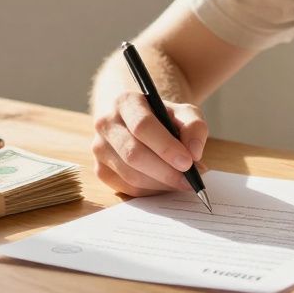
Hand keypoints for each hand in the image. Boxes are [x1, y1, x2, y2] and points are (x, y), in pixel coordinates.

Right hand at [91, 91, 208, 196]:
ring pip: (130, 175)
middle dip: (165, 172)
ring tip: (182, 182)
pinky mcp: (100, 170)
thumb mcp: (182, 112)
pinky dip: (151, 191)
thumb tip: (194, 153)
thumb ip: (194, 127)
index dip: (166, 147)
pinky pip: (127, 188)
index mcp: (125, 102)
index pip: (142, 126)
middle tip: (189, 181)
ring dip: (160, 184)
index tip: (188, 162)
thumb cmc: (161, 116)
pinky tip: (166, 184)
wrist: (135, 119)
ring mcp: (99, 148)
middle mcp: (106, 123)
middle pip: (134, 154)